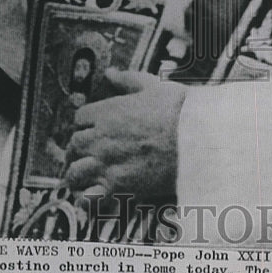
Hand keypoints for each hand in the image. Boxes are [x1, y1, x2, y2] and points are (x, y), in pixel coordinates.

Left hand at [65, 69, 186, 203]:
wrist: (197, 141)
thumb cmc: (178, 111)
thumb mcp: (153, 86)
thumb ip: (127, 80)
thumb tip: (110, 73)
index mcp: (106, 112)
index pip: (80, 118)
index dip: (86, 123)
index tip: (94, 128)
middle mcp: (101, 138)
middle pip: (74, 145)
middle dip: (80, 149)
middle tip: (90, 153)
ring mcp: (107, 164)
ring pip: (74, 172)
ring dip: (78, 173)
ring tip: (87, 176)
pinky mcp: (118, 187)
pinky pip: (88, 199)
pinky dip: (86, 200)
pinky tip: (92, 197)